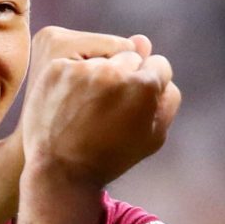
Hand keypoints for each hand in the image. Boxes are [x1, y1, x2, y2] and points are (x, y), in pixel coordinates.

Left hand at [21, 46, 181, 192]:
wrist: (59, 170)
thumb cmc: (110, 157)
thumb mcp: (153, 137)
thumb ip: (167, 98)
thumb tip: (153, 53)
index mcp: (144, 87)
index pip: (159, 64)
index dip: (149, 85)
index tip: (133, 103)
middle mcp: (115, 71)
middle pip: (132, 55)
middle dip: (126, 74)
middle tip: (109, 107)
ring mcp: (83, 67)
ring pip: (105, 53)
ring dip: (102, 69)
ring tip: (89, 103)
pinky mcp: (57, 66)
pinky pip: (77, 57)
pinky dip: (76, 71)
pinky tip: (71, 98)